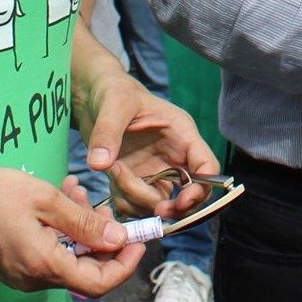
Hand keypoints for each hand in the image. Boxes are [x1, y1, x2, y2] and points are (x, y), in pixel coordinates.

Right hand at [0, 167, 143, 295]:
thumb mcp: (44, 199)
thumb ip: (83, 222)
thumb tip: (118, 238)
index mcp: (44, 265)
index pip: (100, 282)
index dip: (125, 263)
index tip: (138, 239)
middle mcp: (34, 279)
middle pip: (86, 272)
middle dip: (102, 238)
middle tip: (103, 204)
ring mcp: (22, 275)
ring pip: (68, 259)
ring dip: (80, 229)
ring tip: (76, 191)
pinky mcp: (14, 265)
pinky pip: (50, 254)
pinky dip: (62, 231)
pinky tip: (59, 200)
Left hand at [75, 64, 219, 221]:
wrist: (94, 98)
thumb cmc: (113, 91)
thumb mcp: (113, 104)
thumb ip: (108, 132)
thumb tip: (100, 164)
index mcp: (181, 135)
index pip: (207, 167)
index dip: (201, 190)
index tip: (180, 203)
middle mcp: (173, 157)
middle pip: (187, 196)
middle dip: (171, 207)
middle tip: (154, 210)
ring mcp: (155, 172)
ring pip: (158, 204)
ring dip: (136, 199)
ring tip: (113, 170)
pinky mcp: (136, 182)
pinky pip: (135, 206)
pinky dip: (123, 203)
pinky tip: (109, 178)